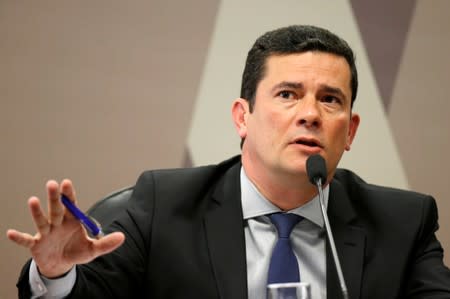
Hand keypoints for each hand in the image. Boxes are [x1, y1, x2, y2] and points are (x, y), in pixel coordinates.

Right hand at [6, 179, 124, 277]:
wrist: (61, 265)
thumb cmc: (76, 251)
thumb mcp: (93, 249)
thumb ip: (106, 243)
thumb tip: (122, 237)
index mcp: (71, 221)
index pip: (71, 205)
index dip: (68, 194)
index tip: (66, 182)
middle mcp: (57, 224)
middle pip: (56, 209)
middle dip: (55, 198)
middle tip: (52, 184)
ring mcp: (46, 233)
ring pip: (42, 221)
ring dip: (37, 212)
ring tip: (32, 200)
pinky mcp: (36, 245)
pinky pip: (27, 241)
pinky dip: (19, 238)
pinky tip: (10, 233)